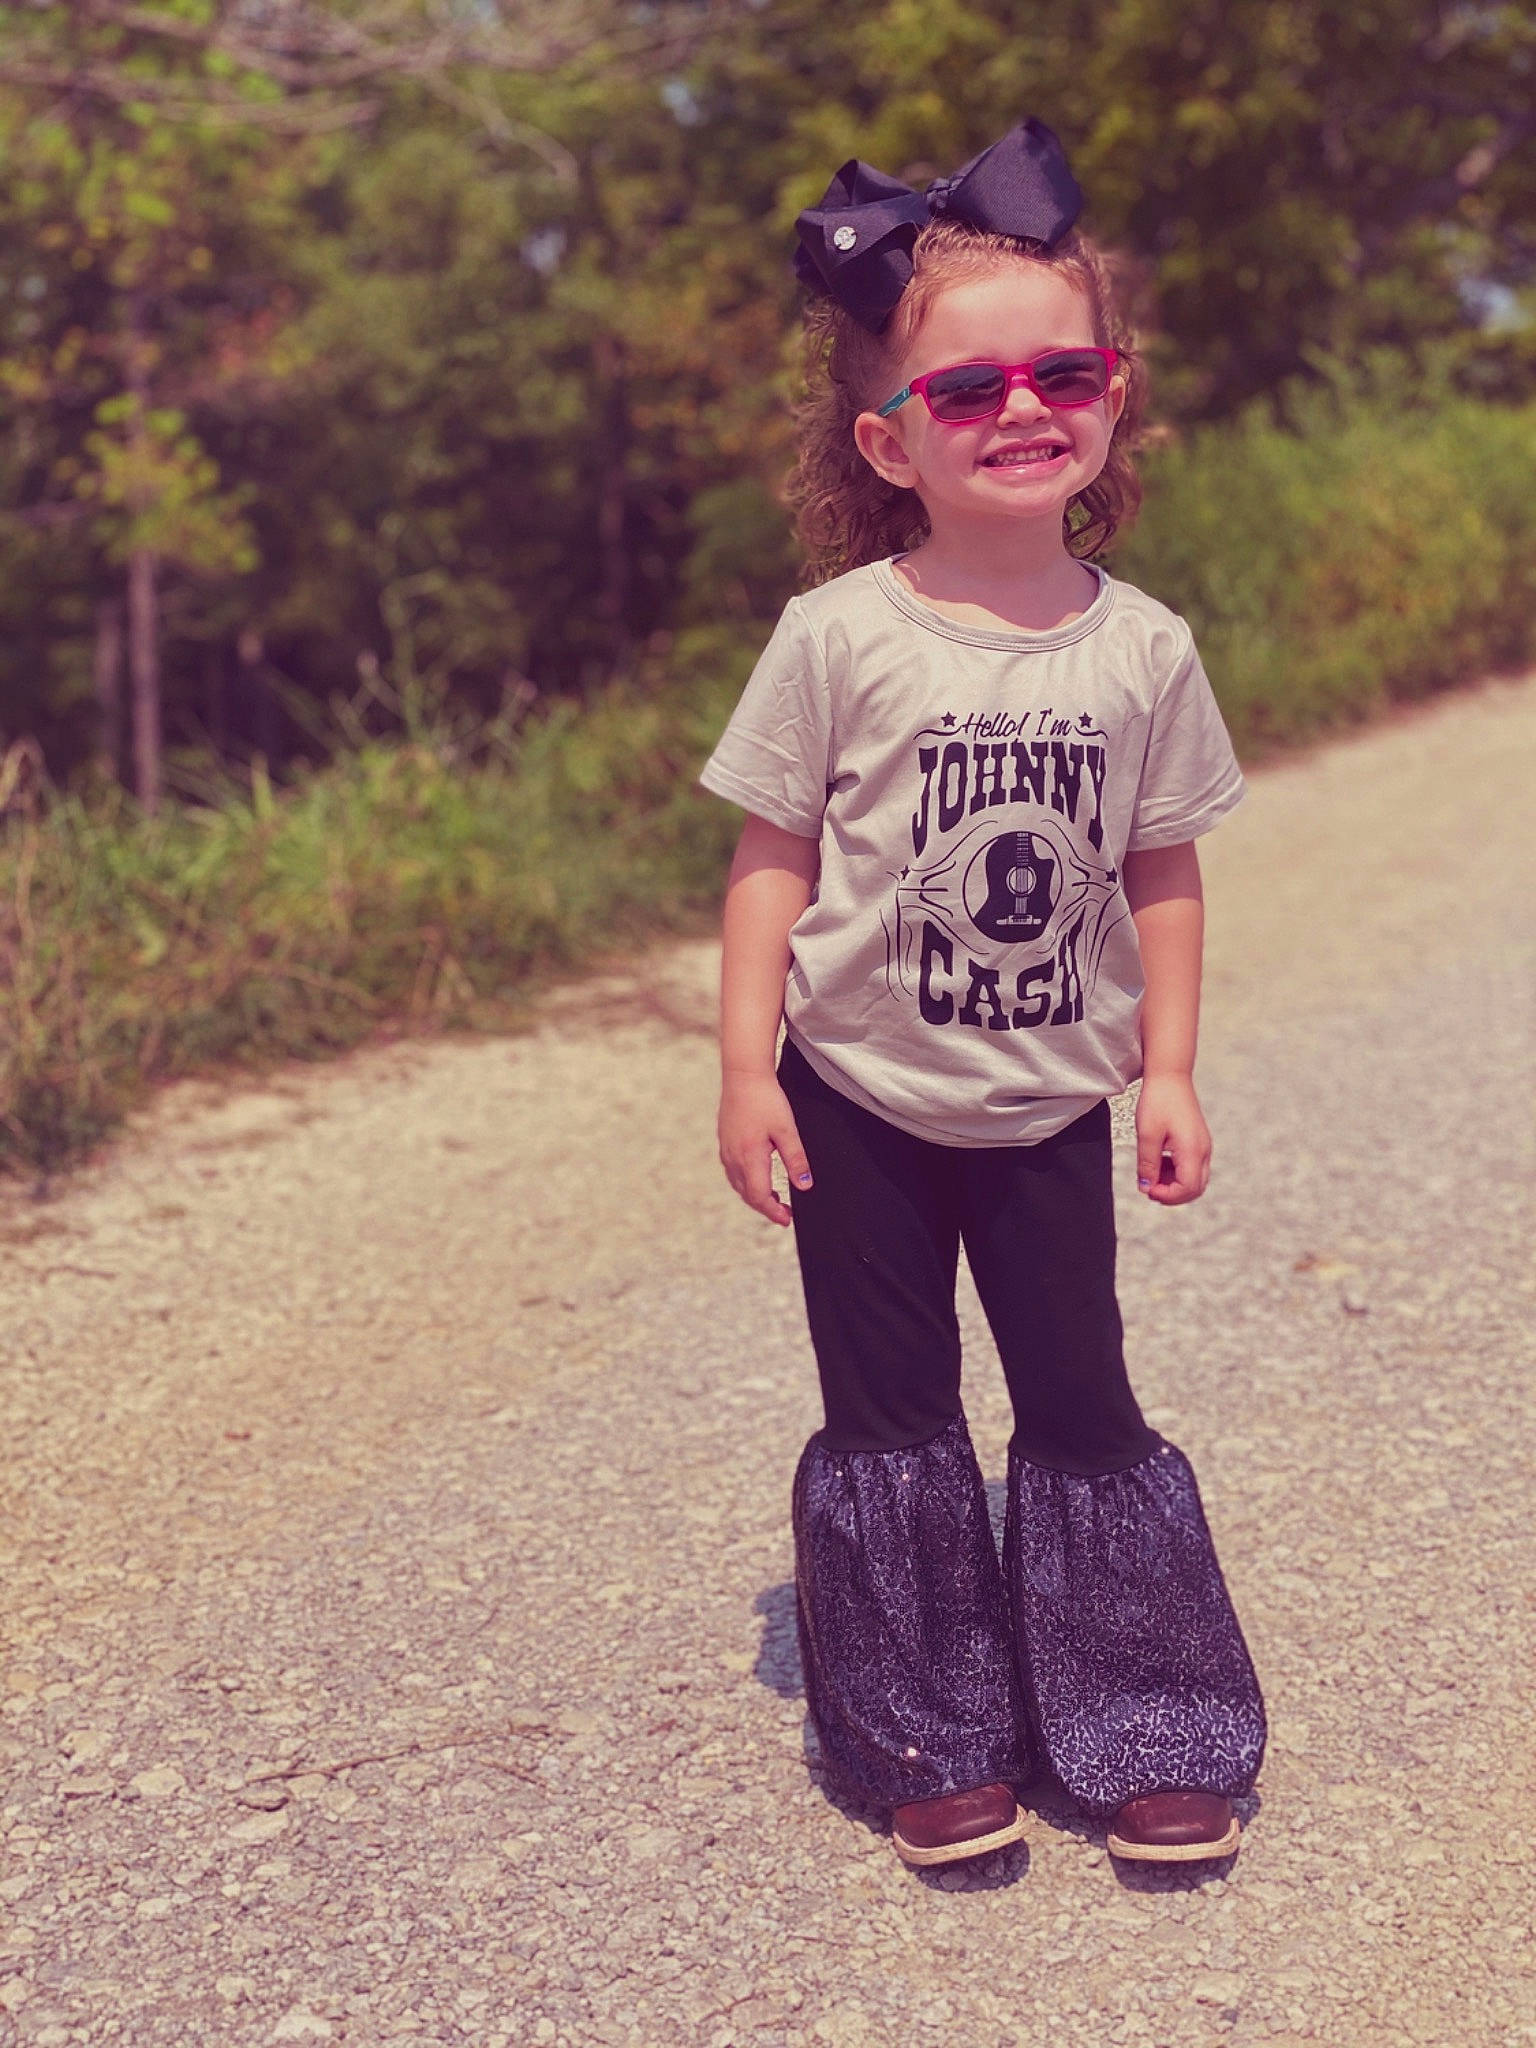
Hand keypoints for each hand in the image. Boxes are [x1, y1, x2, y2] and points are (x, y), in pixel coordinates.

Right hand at [718, 1071, 813, 1226]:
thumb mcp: (787, 1130)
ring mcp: (726, 1150)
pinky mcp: (725, 1142)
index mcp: (750, 1158)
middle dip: (766, 1207)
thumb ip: (796, 1160)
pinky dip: (746, 1183)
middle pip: (748, 1195)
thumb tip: (804, 1187)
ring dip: (755, 1196)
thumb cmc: (766, 1100)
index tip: (787, 1220)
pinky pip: (733, 1172)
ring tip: (774, 1199)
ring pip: (739, 1185)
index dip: (773, 1212)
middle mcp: (734, 1158)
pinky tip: (757, 1177)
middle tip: (785, 1213)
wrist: (743, 1075)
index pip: (759, 1197)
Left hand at [1135, 1073, 1210, 1205]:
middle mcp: (1203, 1151)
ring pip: (1195, 1179)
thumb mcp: (1147, 1135)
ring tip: (1151, 1172)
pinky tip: (1159, 1162)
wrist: (1170, 1076)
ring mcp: (1203, 1146)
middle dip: (1172, 1194)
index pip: (1188, 1188)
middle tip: (1149, 1186)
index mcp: (1193, 1150)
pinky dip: (1176, 1172)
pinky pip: (1192, 1167)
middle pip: (1195, 1189)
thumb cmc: (1158, 1101)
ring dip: (1173, 1183)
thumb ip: (1147, 1164)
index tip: (1147, 1189)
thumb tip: (1146, 1188)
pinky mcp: (1198, 1141)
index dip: (1167, 1196)